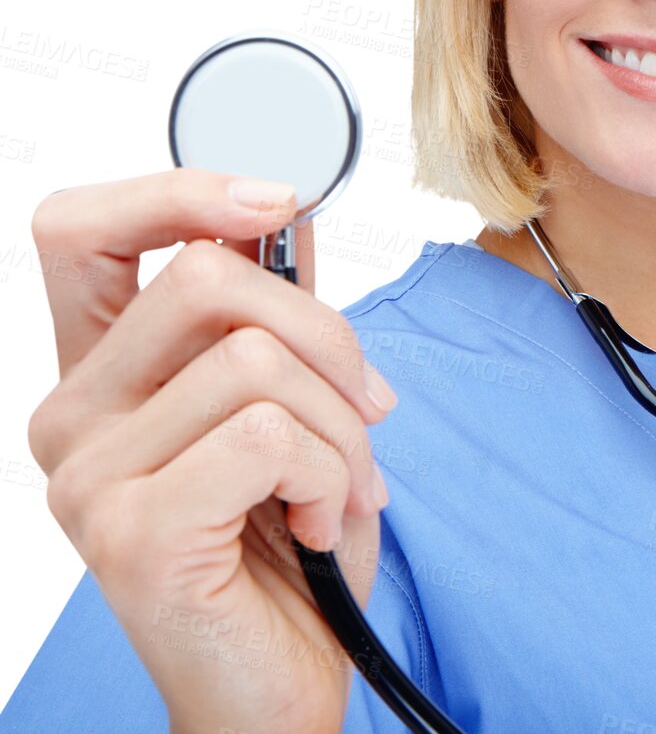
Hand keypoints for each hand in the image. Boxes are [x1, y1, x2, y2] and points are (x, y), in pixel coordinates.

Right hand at [27, 168, 398, 733]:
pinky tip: (312, 523)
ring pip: (256, 359)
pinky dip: (329, 474)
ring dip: (342, 428)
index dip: (177, 190)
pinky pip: (267, 434)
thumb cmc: (284, 548)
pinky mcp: (130, 533)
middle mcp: (69, 417)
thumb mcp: (293, 407)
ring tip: (339, 488)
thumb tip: (288, 208)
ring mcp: (87, 477)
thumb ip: (275, 314)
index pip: (78, 229)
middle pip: (209, 277)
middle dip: (329, 337)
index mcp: (98, 374)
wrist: (279, 684)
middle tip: (366, 410)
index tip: (275, 201)